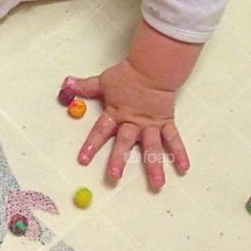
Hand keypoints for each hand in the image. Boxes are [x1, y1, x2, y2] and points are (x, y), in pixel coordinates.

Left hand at [58, 63, 190, 188]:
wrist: (152, 67)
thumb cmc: (127, 75)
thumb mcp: (103, 81)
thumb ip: (85, 86)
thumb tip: (66, 84)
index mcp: (116, 114)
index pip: (100, 131)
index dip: (91, 145)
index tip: (83, 160)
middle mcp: (132, 122)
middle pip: (124, 142)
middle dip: (118, 159)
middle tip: (114, 177)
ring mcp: (150, 124)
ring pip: (152, 146)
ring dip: (154, 165)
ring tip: (157, 184)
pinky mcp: (166, 122)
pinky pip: (173, 139)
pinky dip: (180, 152)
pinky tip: (183, 168)